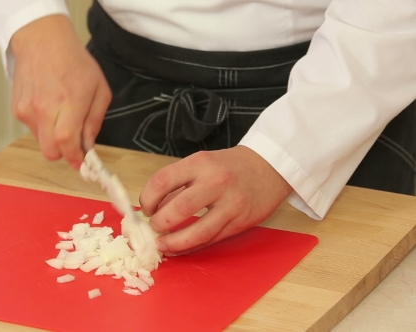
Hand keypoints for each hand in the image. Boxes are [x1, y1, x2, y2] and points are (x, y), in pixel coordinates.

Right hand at [10, 15, 111, 168]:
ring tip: (60, 112)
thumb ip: (94, 120)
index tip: (82, 163)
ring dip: (53, 136)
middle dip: (64, 152)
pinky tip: (48, 105)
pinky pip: (32, 128)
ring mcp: (27, 109)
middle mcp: (45, 108)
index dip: (75, 158)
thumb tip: (88, 145)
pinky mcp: (17, 109)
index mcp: (69, 101)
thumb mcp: (99, 88)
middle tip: (73, 142)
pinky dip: (42, 125)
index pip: (67, 142)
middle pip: (50, 151)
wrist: (42, 40)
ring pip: (41, 141)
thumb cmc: (73, 61)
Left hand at [139, 146, 292, 254]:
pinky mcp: (240, 222)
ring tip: (163, 245)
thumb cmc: (229, 165)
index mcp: (200, 163)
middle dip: (159, 223)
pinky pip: (211, 240)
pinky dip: (192, 246)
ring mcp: (231, 204)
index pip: (162, 182)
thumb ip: (178, 183)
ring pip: (197, 232)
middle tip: (154, 227)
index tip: (146, 208)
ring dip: (174, 242)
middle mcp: (216, 182)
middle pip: (178, 209)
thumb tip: (152, 209)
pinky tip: (180, 248)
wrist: (269, 167)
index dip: (147, 199)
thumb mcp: (202, 163)